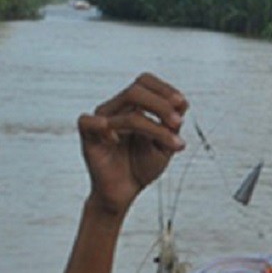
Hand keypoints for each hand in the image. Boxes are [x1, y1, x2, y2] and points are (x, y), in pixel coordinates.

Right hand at [78, 73, 187, 214]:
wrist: (126, 191)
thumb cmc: (144, 165)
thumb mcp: (166, 145)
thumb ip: (172, 126)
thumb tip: (180, 105)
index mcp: (134, 105)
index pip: (145, 81)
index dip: (164, 89)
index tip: (182, 104)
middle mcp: (116, 108)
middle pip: (136, 91)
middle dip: (161, 105)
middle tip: (178, 124)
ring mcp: (101, 120)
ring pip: (128, 113)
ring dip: (154, 127)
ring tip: (172, 144)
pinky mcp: (88, 136)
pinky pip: (88, 121)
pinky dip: (105, 128)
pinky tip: (117, 140)